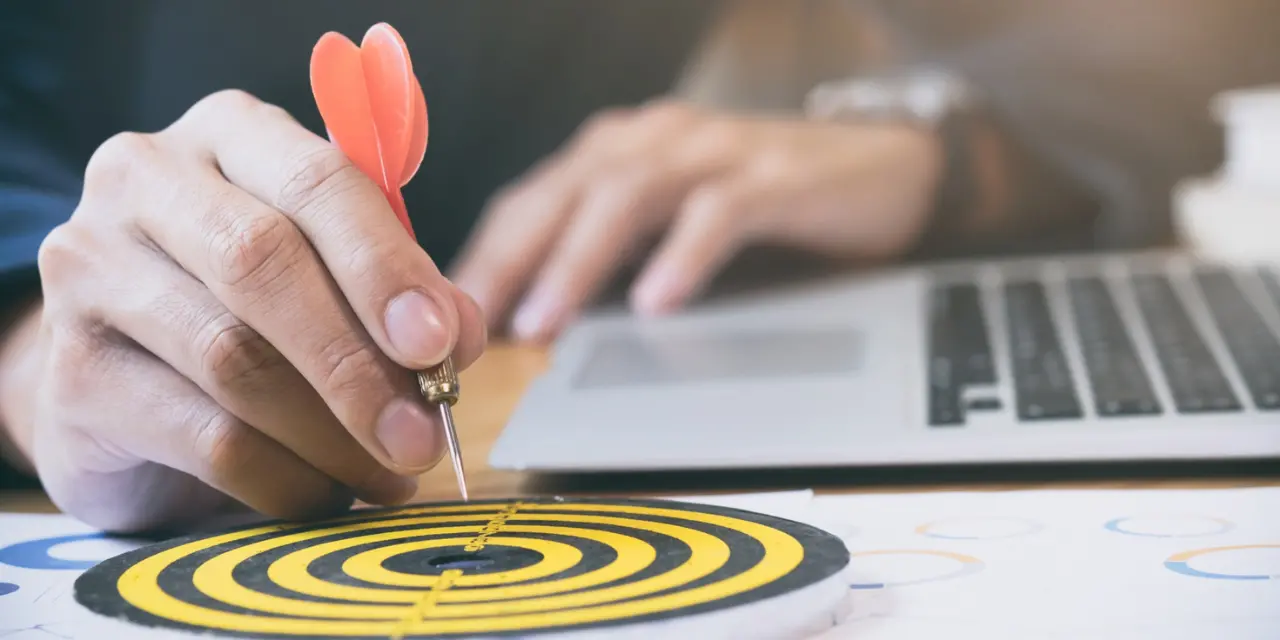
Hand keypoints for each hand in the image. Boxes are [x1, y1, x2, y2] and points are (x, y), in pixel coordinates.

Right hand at [17, 90, 485, 531]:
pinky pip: (202, 437)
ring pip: (232, 358)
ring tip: (390, 472)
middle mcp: (146, 181)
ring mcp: (91, 271)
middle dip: (357, 361)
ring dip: (332, 434)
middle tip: (422, 433)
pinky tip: (326, 493)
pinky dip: (284, 477)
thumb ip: (402, 293)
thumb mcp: (335, 276)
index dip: (384, 266)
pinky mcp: (72, 375)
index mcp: (229, 135)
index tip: (439, 342)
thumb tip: (461, 337)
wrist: (126, 374)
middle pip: (261, 264)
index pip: (316, 180)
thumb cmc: (253, 306)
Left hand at [452, 101, 941, 342]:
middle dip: (509, 259)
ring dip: (578, 260)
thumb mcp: (670, 225)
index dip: (484, 257)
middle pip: (564, 192)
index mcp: (619, 154)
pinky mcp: (775, 176)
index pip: (532, 200)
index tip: (440, 318)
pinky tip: (656, 302)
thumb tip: (532, 318)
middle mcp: (656, 140)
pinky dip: (682, 256)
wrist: (882, 168)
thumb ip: (610, 253)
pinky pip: (719, 212)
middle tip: (471, 325)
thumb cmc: (762, 203)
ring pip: (628, 195)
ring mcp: (716, 152)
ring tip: (544, 323)